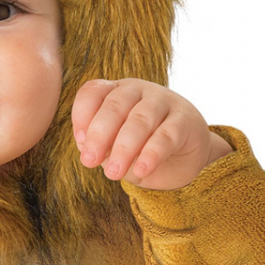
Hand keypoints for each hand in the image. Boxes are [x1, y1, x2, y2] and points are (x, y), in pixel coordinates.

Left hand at [71, 78, 231, 189]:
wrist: (182, 160)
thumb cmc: (139, 149)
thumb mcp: (112, 147)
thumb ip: (97, 144)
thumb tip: (84, 145)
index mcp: (114, 92)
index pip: (93, 92)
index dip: (82, 114)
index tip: (79, 141)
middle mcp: (138, 91)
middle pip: (115, 106)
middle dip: (99, 136)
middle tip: (89, 162)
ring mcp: (163, 101)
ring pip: (140, 120)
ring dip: (123, 148)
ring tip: (113, 173)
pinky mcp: (185, 120)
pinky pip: (166, 136)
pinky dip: (151, 154)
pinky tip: (141, 170)